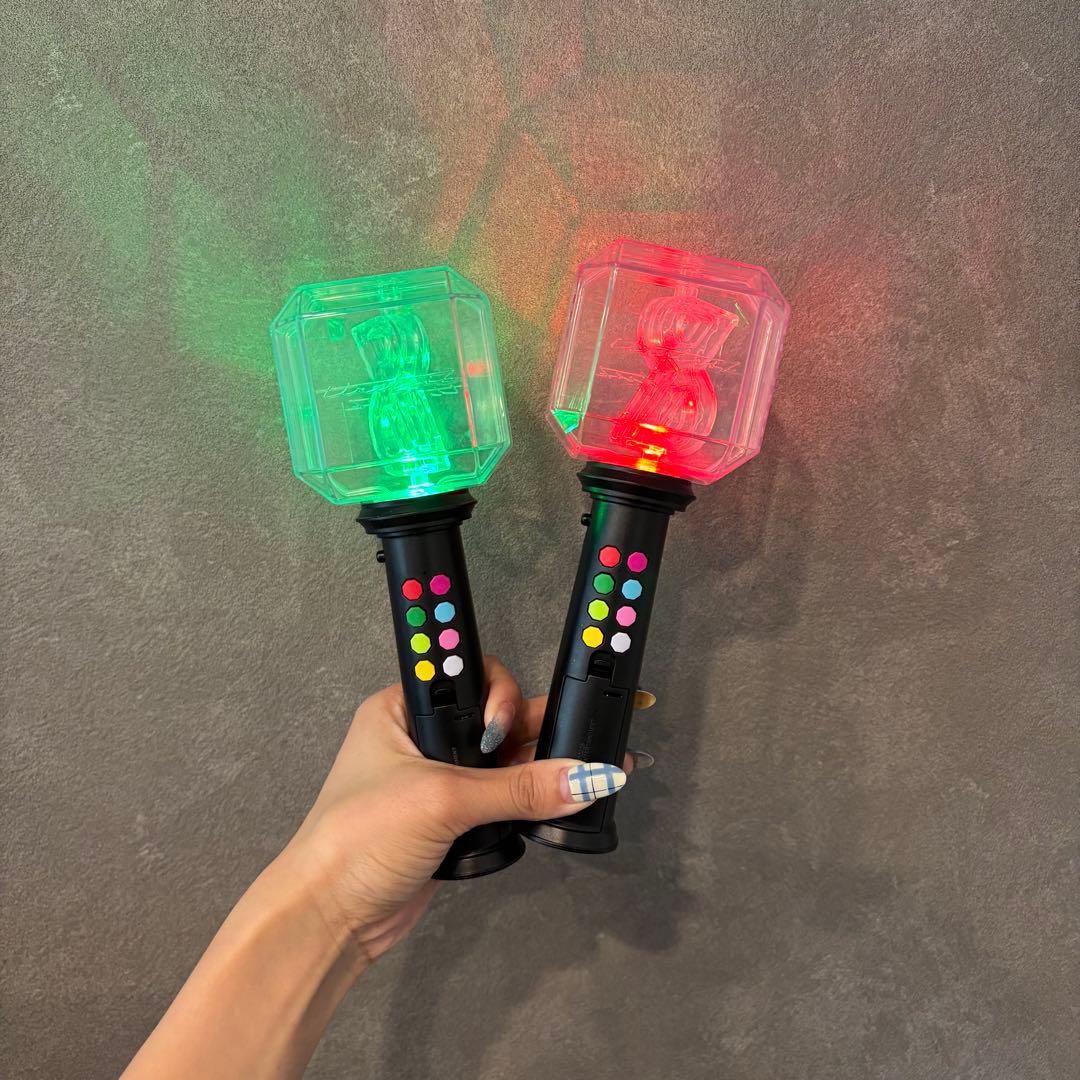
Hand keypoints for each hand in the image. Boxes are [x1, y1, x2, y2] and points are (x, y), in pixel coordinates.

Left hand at [285, 657, 636, 967]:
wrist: (329, 918)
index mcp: (401, 710)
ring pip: (502, 764)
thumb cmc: (358, 838)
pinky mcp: (450, 823)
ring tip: (590, 773)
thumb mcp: (443, 800)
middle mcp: (420, 739)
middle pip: (493, 721)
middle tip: (579, 743)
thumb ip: (519, 789)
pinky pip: (500, 801)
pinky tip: (562, 802)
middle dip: (533, 732)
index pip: (467, 679)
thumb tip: (588, 777)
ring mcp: (436, 783)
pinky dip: (529, 803)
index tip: (515, 726)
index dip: (500, 693)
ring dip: (539, 770)